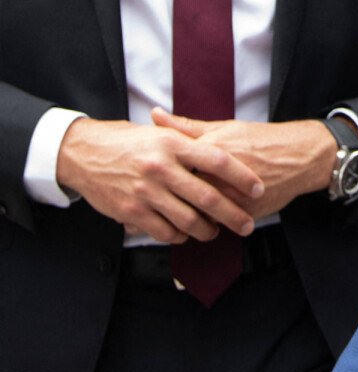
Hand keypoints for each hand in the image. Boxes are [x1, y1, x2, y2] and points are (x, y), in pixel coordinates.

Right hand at [56, 118, 263, 243]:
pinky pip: (164, 231)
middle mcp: (161, 167)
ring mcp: (145, 191)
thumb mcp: (160, 134)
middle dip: (232, 214)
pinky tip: (186, 234)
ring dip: (206, 230)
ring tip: (215, 231)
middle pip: (207, 196)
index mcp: (172, 144)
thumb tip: (224, 147)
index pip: (217, 160)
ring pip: (187, 220)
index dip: (241, 176)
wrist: (85, 154)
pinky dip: (179, 236)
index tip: (258, 188)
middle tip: (247, 224)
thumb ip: (190, 140)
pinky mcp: (131, 211)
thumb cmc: (129, 142)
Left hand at [151, 110, 336, 219]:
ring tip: (166, 218)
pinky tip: (193, 225)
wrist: (299, 156)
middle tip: (147, 206)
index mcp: (211, 151)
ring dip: (180, 218)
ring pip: (196, 214)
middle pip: (181, 194)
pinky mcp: (244, 214)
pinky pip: (216, 225)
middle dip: (162, 201)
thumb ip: (186, 127)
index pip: (171, 168)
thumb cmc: (260, 139)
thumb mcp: (223, 127)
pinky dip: (204, 225)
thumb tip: (155, 115)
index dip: (155, 176)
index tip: (144, 179)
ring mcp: (233, 197)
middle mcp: (220, 175)